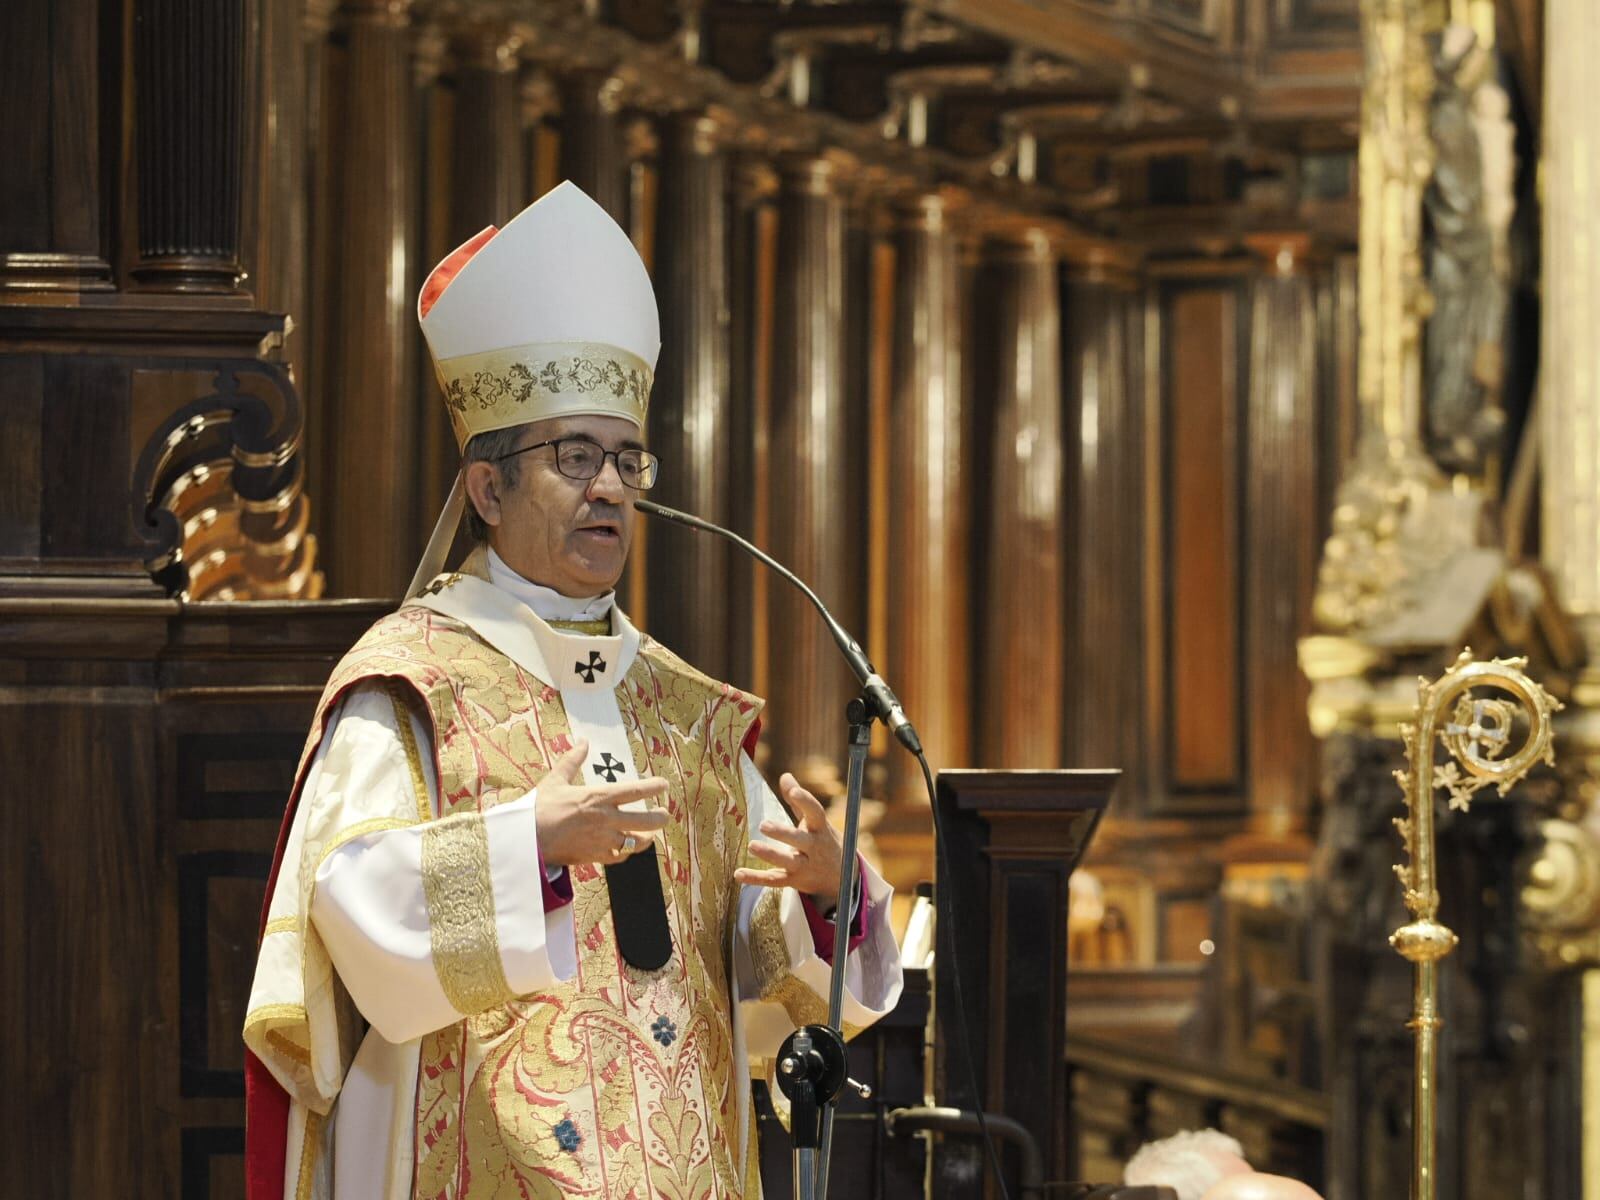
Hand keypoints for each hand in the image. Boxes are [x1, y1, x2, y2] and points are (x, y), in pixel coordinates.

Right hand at [533, 739, 668, 866]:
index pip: (636, 791)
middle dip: (660, 818)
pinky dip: (625, 852)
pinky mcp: (595, 857)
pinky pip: (619, 856)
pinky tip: (626, 848)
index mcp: (599, 797)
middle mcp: (606, 819)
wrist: (526, 840)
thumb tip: (582, 741)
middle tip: (665, 814)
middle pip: (646, 821)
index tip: (664, 785)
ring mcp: (602, 840)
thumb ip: (572, 760)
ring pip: (636, 842)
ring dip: (646, 838)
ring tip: (650, 834)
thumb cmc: (539, 808)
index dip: (654, 787)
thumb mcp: (555, 780)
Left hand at [734, 773, 842, 907]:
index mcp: (820, 828)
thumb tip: (785, 775)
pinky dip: (756, 879)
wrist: (839, 877)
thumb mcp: (815, 821)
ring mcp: (804, 866)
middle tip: (764, 825)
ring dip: (770, 855)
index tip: (793, 792)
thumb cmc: (821, 841)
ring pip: (788, 862)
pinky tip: (738, 874)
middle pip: (800, 840)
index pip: (815, 813)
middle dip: (783, 834)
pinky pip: (774, 880)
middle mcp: (814, 848)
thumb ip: (799, 800)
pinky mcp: (793, 881)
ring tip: (752, 846)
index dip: (805, 801)